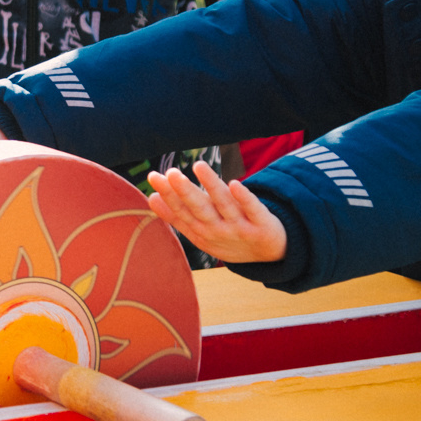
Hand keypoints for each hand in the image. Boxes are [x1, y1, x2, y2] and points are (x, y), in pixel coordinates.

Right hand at [146, 162, 289, 265]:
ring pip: (224, 205)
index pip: (182, 212)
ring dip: (212, 186)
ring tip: (199, 166)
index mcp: (202, 232)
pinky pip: (252, 209)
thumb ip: (177, 216)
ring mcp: (240, 228)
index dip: (168, 195)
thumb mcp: (201, 232)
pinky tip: (234, 183)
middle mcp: (219, 231)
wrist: (268, 253)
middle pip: (200, 210)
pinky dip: (244, 198)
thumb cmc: (229, 238)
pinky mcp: (261, 224)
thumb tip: (151, 198)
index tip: (154, 176)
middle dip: (185, 192)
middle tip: (170, 173)